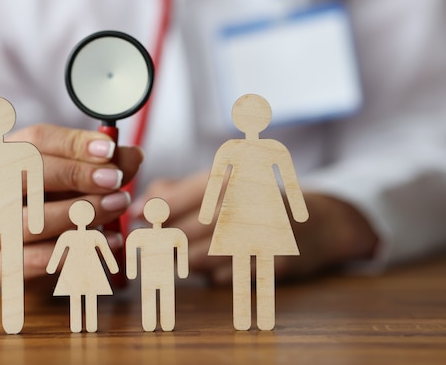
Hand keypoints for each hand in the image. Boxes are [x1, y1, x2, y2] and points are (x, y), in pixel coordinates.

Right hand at [5, 124, 143, 280]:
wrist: (26, 249)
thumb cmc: (53, 200)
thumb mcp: (76, 176)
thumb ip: (104, 164)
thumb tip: (133, 155)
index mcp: (6, 155)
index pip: (35, 141)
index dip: (74, 144)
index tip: (109, 150)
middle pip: (27, 174)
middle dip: (76, 175)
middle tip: (116, 180)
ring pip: (34, 221)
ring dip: (82, 213)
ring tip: (117, 206)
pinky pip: (37, 260)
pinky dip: (78, 251)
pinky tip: (109, 242)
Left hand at [131, 174, 377, 283]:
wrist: (316, 222)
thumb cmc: (253, 199)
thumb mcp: (219, 182)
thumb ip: (175, 190)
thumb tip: (137, 206)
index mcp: (235, 175)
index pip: (184, 194)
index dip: (156, 209)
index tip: (136, 218)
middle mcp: (250, 201)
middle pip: (190, 229)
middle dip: (163, 240)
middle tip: (148, 247)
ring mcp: (264, 233)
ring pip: (203, 256)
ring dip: (182, 260)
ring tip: (177, 256)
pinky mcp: (273, 263)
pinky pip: (225, 276)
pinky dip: (211, 274)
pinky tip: (214, 266)